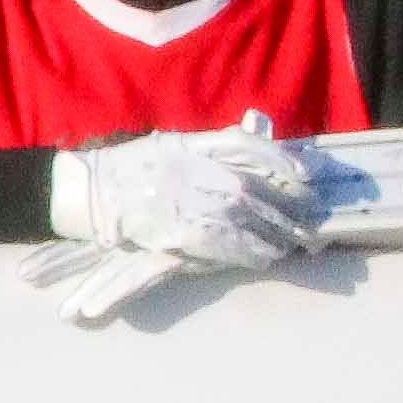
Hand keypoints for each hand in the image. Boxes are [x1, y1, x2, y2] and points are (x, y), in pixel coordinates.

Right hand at [49, 127, 323, 276]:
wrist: (91, 192)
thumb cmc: (132, 167)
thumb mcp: (173, 143)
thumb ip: (211, 146)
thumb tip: (255, 149)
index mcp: (193, 143)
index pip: (246, 145)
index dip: (281, 159)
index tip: (308, 175)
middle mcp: (195, 168)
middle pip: (253, 188)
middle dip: (287, 207)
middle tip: (310, 222)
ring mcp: (188, 200)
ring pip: (245, 219)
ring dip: (273, 235)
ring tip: (292, 245)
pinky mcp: (179, 231)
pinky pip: (224, 244)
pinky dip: (249, 252)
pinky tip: (264, 258)